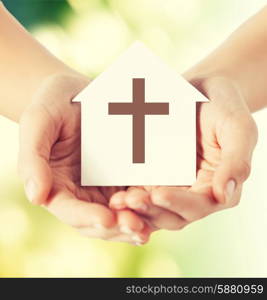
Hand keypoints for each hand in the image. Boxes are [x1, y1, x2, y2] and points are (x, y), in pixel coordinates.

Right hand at [18, 73, 150, 244]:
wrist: (78, 92)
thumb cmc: (53, 104)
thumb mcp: (38, 122)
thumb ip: (33, 159)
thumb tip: (36, 197)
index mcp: (56, 184)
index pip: (68, 210)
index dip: (85, 217)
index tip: (106, 218)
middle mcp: (80, 192)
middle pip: (96, 221)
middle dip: (116, 227)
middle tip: (137, 227)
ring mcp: (102, 186)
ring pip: (117, 215)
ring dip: (133, 224)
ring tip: (149, 226)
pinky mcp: (122, 177)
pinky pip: (134, 197)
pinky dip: (145, 208)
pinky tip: (159, 208)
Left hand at [110, 75, 257, 230]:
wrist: (201, 89)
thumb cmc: (224, 106)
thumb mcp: (238, 128)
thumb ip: (236, 162)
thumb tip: (223, 196)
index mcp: (216, 186)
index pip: (199, 205)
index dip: (179, 203)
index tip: (158, 194)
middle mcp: (193, 192)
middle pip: (172, 213)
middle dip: (151, 210)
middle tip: (129, 201)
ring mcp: (172, 185)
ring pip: (154, 207)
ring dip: (136, 209)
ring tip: (118, 201)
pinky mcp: (154, 176)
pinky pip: (141, 190)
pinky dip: (129, 197)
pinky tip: (114, 192)